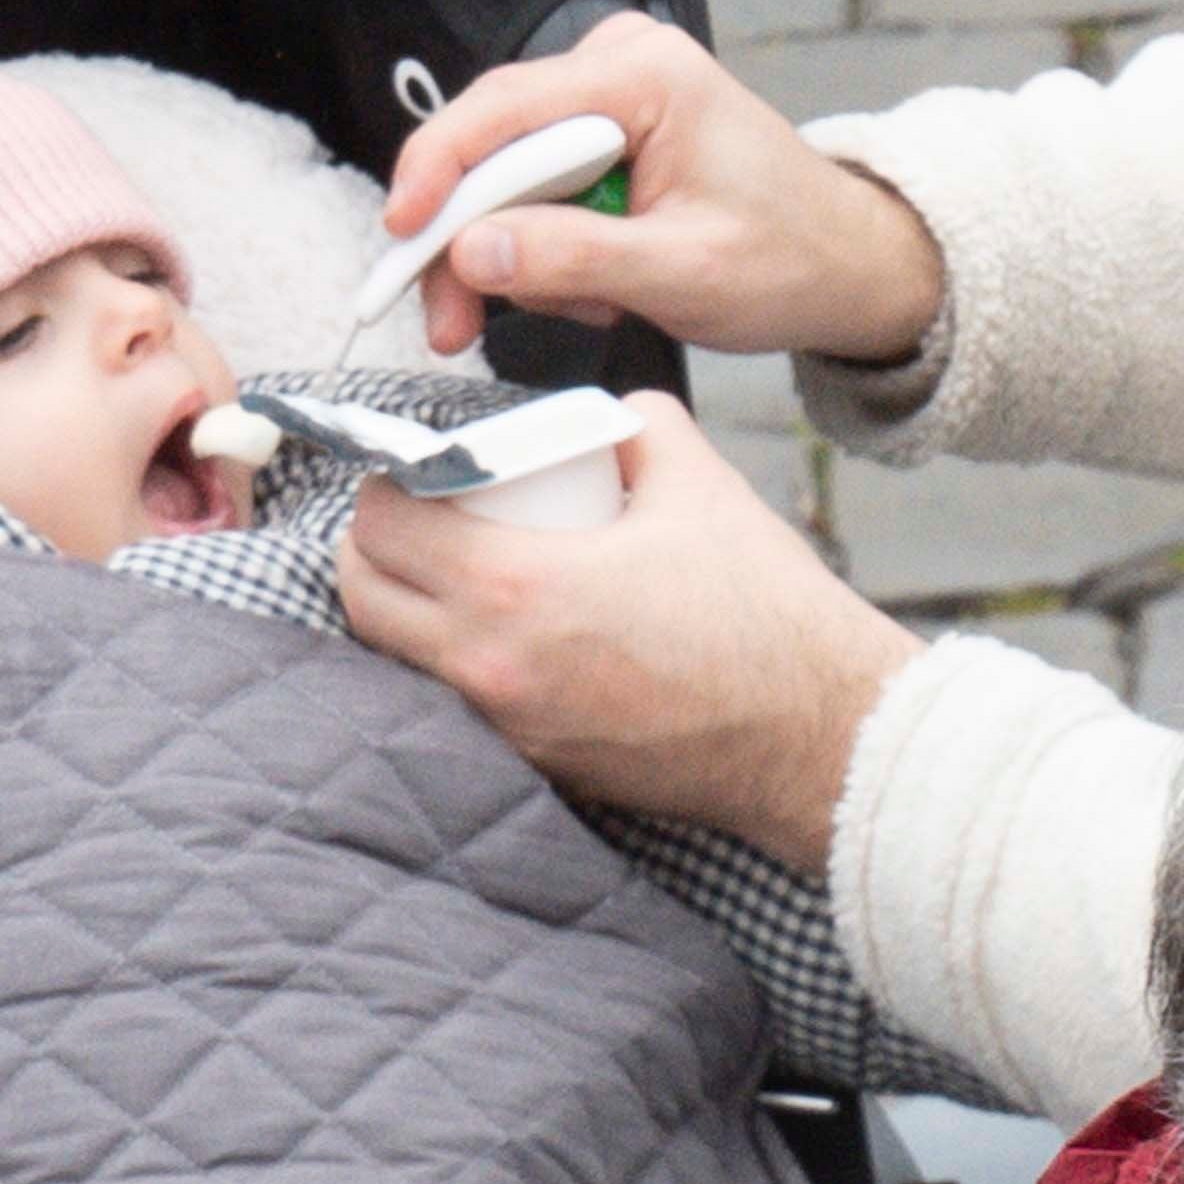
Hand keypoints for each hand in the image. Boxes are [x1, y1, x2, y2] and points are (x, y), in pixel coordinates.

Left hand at [336, 398, 920, 867]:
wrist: (818, 735)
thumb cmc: (765, 618)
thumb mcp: (699, 483)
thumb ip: (637, 426)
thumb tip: (611, 416)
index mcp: (514, 586)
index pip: (381, 526)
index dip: (386, 486)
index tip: (415, 474)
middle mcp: (492, 667)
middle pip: (365, 601)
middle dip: (377, 553)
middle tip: (421, 524)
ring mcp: (512, 728)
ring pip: (402, 664)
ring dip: (411, 615)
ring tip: (460, 581)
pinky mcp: (543, 767)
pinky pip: (462, 708)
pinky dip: (462, 669)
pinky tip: (511, 640)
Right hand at [378, 15, 944, 371]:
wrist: (845, 263)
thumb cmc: (790, 259)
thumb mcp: (682, 273)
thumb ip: (575, 259)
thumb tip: (474, 254)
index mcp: (644, 76)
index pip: (503, 111)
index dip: (438, 176)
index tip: (402, 241)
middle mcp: (619, 66)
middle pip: (492, 144)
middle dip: (467, 239)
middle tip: (448, 323)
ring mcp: (611, 96)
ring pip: (510, 175)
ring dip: (523, 256)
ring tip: (591, 305)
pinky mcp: (608, 133)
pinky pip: (540, 190)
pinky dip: (551, 248)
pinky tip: (604, 283)